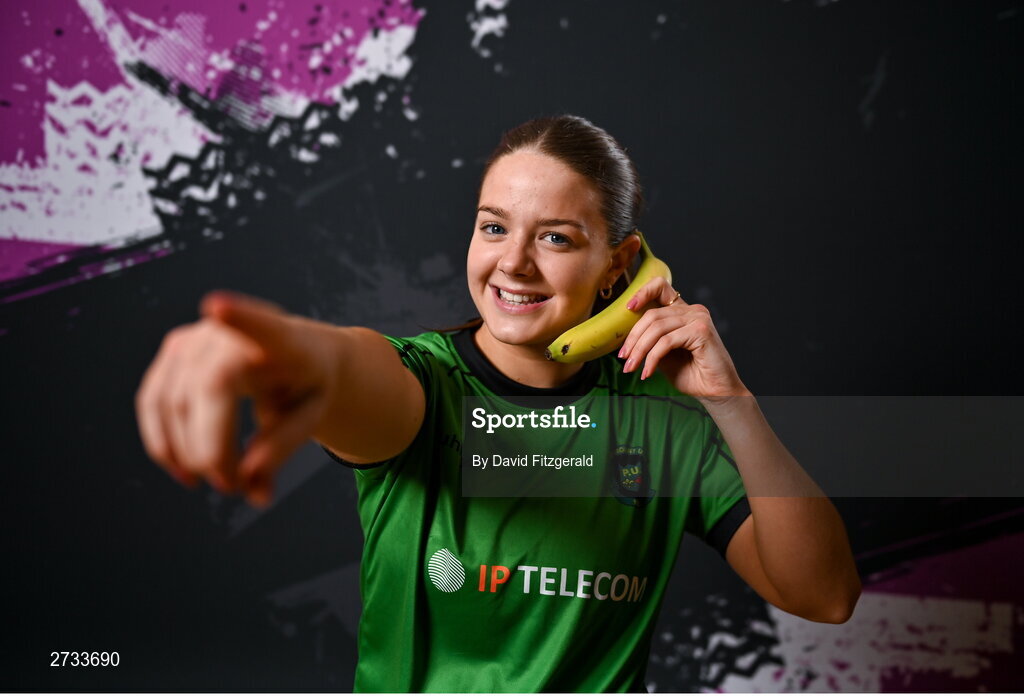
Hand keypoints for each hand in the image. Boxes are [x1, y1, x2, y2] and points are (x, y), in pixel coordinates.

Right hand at [134, 291, 334, 506]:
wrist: (299, 354)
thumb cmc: (308, 383)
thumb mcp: (312, 415)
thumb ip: (282, 446)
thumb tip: (248, 484)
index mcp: (281, 339)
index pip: (260, 326)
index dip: (238, 317)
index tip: (216, 306)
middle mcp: (229, 331)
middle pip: (206, 392)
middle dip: (212, 450)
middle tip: (235, 487)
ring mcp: (195, 337)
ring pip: (171, 403)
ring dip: (187, 455)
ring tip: (220, 483)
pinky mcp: (173, 351)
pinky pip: (153, 402)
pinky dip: (163, 443)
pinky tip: (185, 472)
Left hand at [617, 277, 750, 403]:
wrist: (715, 392)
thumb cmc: (692, 374)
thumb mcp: (664, 354)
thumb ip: (650, 340)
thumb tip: (626, 339)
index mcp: (683, 311)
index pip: (661, 287)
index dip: (642, 292)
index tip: (627, 309)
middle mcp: (692, 310)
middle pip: (652, 314)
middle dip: (633, 338)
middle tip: (624, 358)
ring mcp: (698, 318)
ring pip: (657, 328)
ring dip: (639, 350)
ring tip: (631, 368)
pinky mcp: (701, 331)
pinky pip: (666, 341)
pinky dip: (652, 358)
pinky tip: (647, 372)